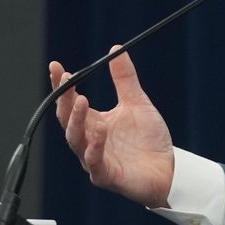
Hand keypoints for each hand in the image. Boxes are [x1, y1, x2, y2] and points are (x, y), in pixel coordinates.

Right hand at [49, 50, 175, 207]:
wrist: (168, 170)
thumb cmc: (149, 141)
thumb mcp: (137, 103)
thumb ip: (125, 79)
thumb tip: (115, 49)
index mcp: (93, 122)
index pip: (69, 102)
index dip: (61, 85)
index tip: (56, 66)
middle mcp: (89, 140)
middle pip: (67, 119)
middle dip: (65, 100)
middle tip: (67, 80)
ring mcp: (94, 159)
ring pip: (76, 139)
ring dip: (76, 120)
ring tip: (81, 100)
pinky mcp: (105, 175)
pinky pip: (95, 161)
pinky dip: (95, 146)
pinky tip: (101, 130)